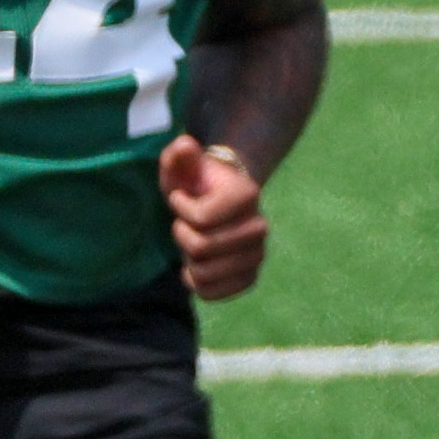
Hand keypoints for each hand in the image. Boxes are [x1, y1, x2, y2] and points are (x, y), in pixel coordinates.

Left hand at [162, 137, 268, 300]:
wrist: (221, 203)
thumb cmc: (195, 182)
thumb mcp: (182, 165)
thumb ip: (178, 154)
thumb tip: (185, 145)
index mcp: (247, 194)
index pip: (200, 219)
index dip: (179, 209)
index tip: (180, 198)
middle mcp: (259, 227)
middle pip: (200, 248)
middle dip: (181, 235)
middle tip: (186, 223)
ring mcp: (257, 255)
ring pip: (204, 274)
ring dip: (188, 259)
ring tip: (193, 243)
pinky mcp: (250, 278)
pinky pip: (212, 293)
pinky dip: (196, 282)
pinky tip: (196, 266)